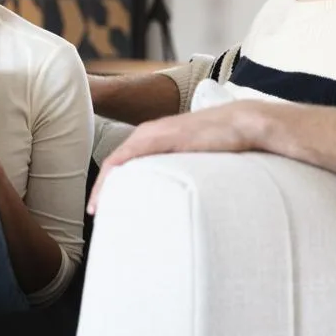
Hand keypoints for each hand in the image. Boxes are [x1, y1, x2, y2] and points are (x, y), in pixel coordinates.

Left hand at [86, 102, 265, 213]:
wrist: (241, 122)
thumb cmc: (220, 142)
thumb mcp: (191, 158)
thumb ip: (177, 170)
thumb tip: (173, 195)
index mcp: (151, 137)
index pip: (120, 163)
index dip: (106, 185)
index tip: (100, 207)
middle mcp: (147, 133)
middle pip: (113, 164)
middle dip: (100, 189)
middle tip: (94, 213)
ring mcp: (154, 134)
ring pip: (117, 161)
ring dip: (104, 185)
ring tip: (98, 208)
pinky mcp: (164, 137)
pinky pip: (132, 154)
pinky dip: (117, 170)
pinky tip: (110, 185)